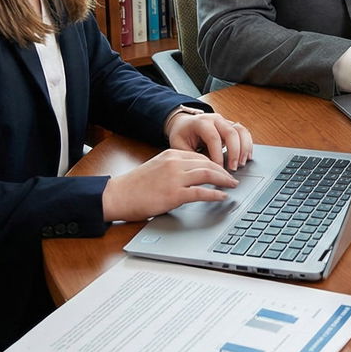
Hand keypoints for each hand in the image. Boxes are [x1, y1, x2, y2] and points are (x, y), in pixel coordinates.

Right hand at [100, 149, 238, 221]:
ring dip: (223, 180)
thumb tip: (191, 177)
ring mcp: (175, 178)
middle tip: (233, 178)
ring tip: (232, 186)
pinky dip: (215, 194)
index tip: (223, 170)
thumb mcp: (156, 169)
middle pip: (207, 163)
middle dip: (223, 171)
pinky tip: (222, 197)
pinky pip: (201, 192)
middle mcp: (174, 163)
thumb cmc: (134, 186)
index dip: (215, 164)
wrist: (117, 195)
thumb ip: (173, 169)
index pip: (200, 156)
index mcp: (170, 154)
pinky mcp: (174, 194)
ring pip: (207, 174)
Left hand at [166, 109, 253, 170]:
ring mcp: (225, 121)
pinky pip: (244, 132)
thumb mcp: (179, 146)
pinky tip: (247, 156)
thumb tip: (208, 168)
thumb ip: (193, 156)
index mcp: (201, 122)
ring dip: (244, 148)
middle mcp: (215, 119)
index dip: (218, 155)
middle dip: (234, 153)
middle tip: (233, 169)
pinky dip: (248, 144)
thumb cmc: (181, 135)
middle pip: (230, 133)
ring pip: (240, 131)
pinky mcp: (231, 126)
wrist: (184, 124)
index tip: (219, 169)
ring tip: (242, 163)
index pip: (213, 138)